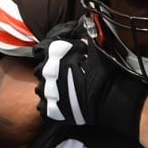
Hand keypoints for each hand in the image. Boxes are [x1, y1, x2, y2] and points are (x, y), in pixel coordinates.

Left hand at [33, 25, 147, 136]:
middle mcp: (47, 68)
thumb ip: (82, 44)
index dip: (50, 58)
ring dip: (49, 91)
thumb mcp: (94, 49)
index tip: (57, 62)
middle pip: (40, 71)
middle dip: (49, 75)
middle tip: (62, 79)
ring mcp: (47, 89)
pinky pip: (44, 107)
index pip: (41, 51)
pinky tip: (62, 106)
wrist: (108, 95)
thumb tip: (83, 40)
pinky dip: (51, 107)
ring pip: (40, 89)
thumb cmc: (103, 70)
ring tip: (63, 94)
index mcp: (55, 51)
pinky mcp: (50, 107)